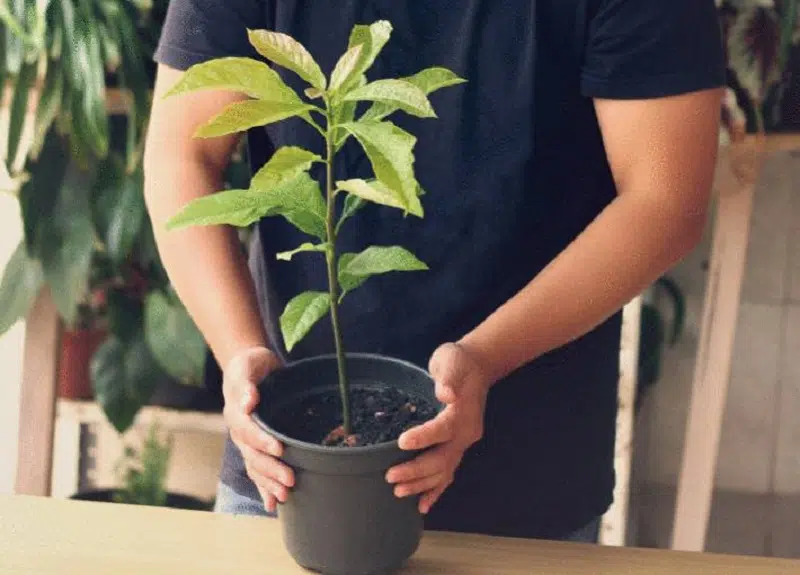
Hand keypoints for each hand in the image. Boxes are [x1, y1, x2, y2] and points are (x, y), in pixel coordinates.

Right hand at [222, 346, 293, 512]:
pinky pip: (257, 470)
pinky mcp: (255, 447)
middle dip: (270, 469)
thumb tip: (248, 401)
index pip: (247, 430)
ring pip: (255, 466)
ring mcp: (246, 442)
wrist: (249, 370)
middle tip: (290, 480)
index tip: (279, 449)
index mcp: (236, 412)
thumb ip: (247, 383)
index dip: (262, 440)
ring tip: (285, 496)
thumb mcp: (248, 365)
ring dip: (268, 483)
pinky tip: (272, 504)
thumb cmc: (251, 365)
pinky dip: (263, 488)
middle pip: (252, 454)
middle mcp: (239, 431)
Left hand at [386, 342, 491, 513]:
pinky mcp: (457, 447)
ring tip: (399, 492)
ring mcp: (463, 443)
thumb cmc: (458, 362)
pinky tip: (423, 505)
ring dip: (422, 484)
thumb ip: (448, 376)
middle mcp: (466, 433)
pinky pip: (448, 473)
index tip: (402, 441)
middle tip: (390, 476)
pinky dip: (436, 491)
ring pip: (445, 471)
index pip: (443, 429)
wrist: (476, 367)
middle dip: (416, 470)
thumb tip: (446, 392)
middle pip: (443, 458)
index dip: (424, 437)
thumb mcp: (451, 360)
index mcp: (463, 412)